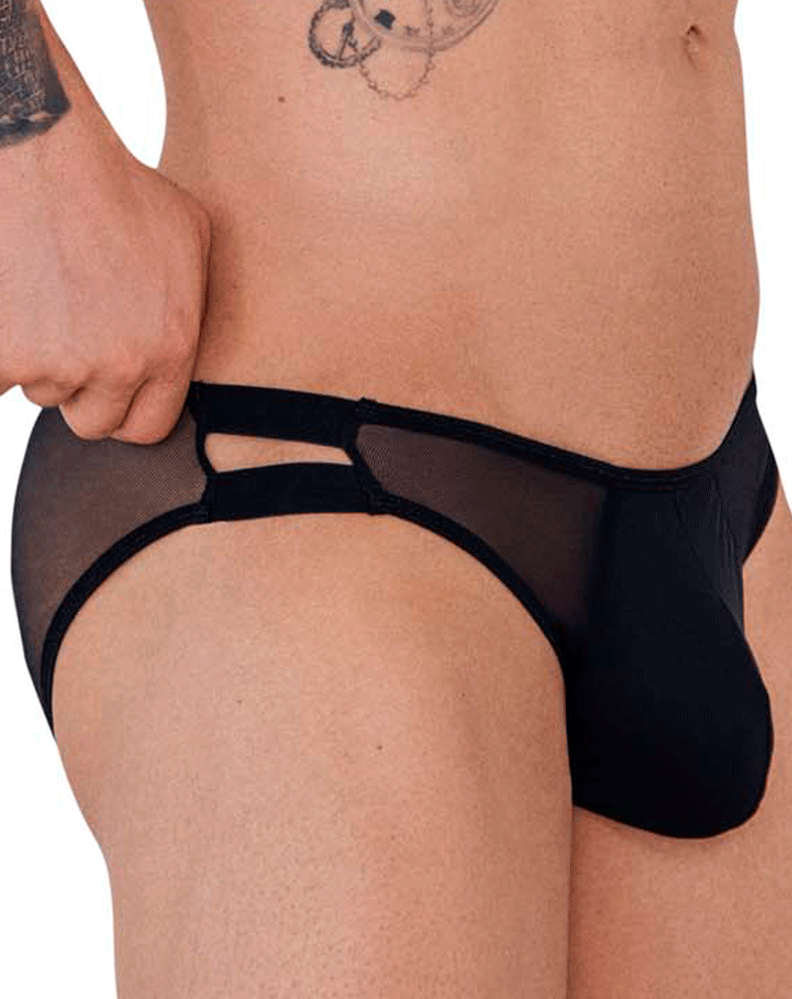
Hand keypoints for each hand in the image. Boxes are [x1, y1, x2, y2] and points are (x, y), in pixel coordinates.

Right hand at [0, 148, 210, 443]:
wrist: (44, 151)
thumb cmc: (118, 185)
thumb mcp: (191, 238)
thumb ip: (192, 305)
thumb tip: (184, 340)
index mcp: (170, 349)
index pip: (146, 429)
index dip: (124, 410)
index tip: (108, 390)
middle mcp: (119, 366)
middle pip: (91, 421)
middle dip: (78, 391)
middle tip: (67, 341)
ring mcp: (56, 363)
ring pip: (38, 391)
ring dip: (34, 360)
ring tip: (39, 297)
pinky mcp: (2, 353)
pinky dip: (0, 351)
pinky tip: (12, 302)